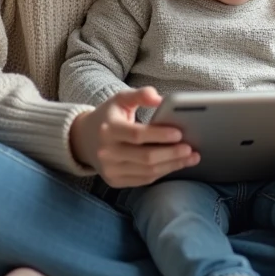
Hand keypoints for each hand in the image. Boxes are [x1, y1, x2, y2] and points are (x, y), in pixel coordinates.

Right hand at [69, 86, 199, 187]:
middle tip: (190, 148)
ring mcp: (109, 169)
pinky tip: (174, 165)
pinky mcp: (114, 181)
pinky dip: (161, 173)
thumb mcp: (120, 99)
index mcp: (108, 129)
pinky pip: (143, 180)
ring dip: (171, 166)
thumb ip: (140, 94)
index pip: (137, 134)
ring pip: (147, 172)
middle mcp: (106, 152)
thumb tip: (160, 98)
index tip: (179, 133)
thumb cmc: (109, 116)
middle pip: (145, 157)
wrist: (84, 139)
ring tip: (190, 158)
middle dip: (171, 154)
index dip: (159, 135)